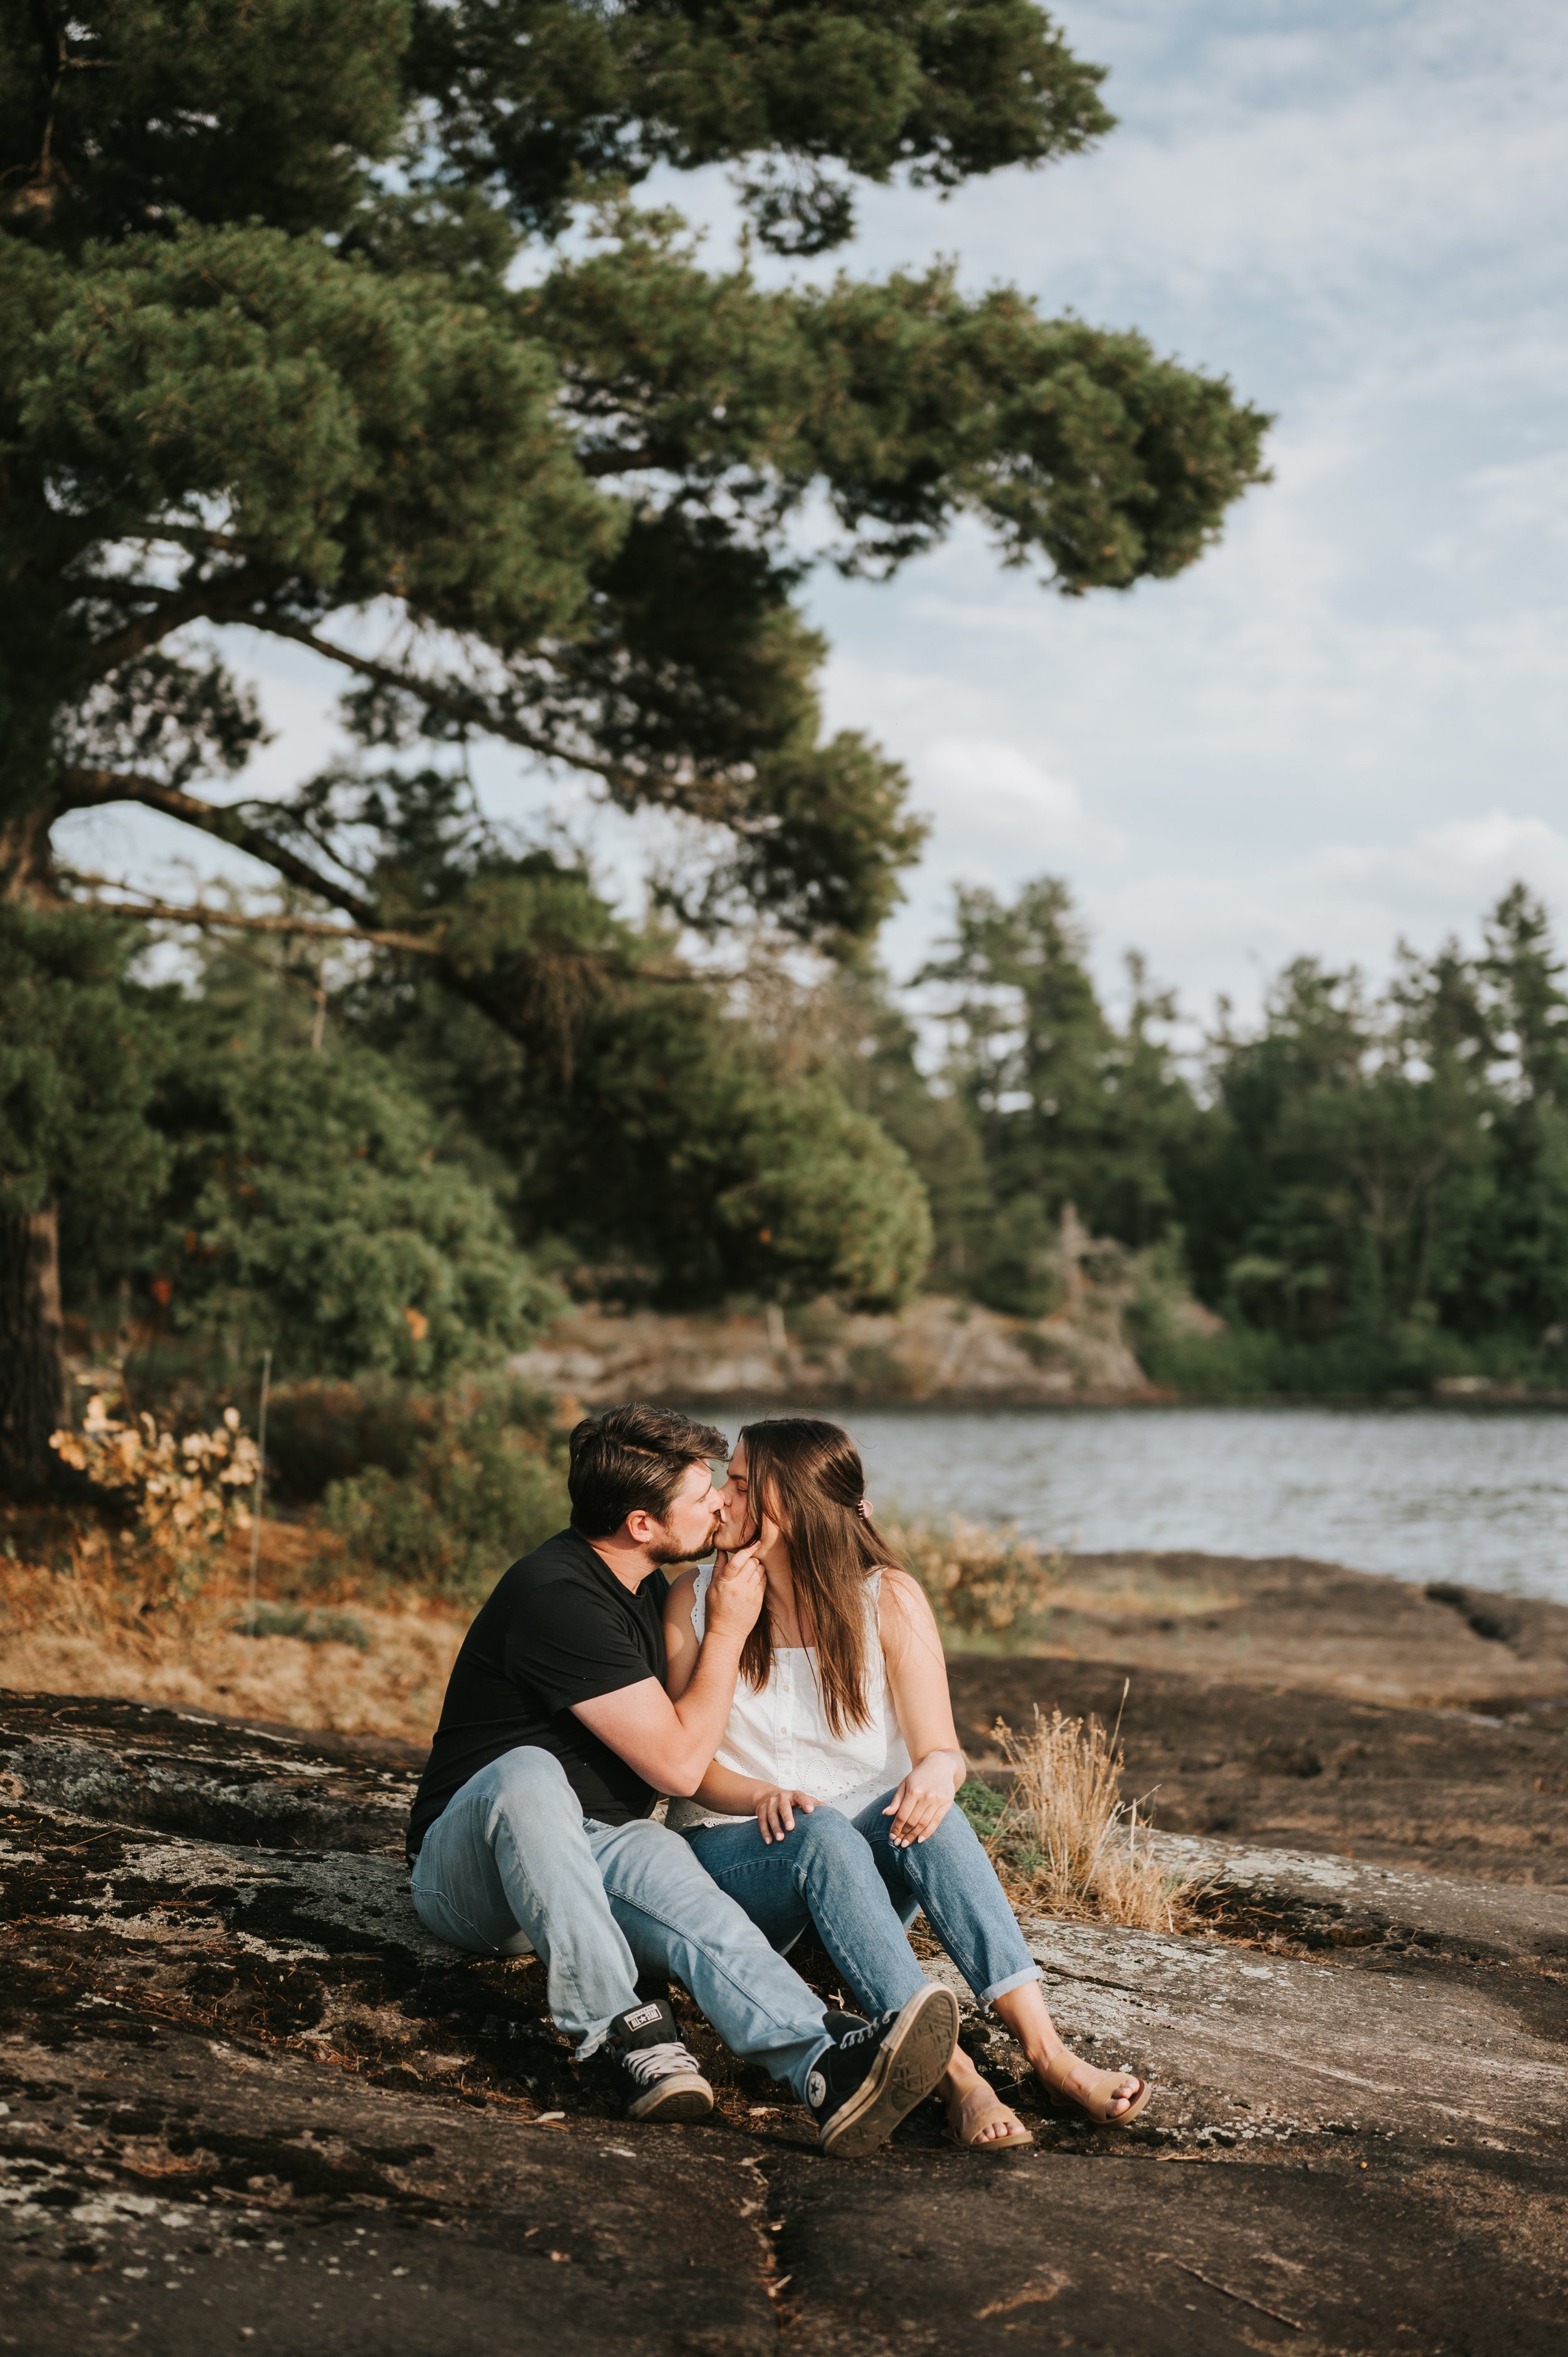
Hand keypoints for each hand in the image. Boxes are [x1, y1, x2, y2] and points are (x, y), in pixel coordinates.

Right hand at [704, 1516, 775, 1639]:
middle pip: (751, 1563)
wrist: (726, 1632)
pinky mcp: (758, 1600)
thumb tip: (722, 1550)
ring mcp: (750, 1594)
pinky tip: (754, 1579)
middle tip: (747, 1560)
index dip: (747, 1549)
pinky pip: (764, 1580)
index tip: (754, 1541)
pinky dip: (760, 1576)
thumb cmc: (715, 1609)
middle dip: (751, 1558)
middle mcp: (738, 1587)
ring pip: (760, 1570)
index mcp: (724, 1583)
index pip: (738, 1561)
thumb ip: (718, 1568)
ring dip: (757, 1566)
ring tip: (750, 1570)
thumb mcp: (712, 1588)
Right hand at [755, 1787, 818, 1844]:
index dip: (806, 1802)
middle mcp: (781, 1797)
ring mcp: (770, 1803)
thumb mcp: (802, 1800)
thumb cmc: (791, 1801)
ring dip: (775, 1827)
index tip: (810, 1810)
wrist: (767, 1795)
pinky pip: (762, 1821)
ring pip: (771, 1815)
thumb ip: (815, 1804)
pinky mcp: (761, 1809)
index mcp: (794, 1795)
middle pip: (784, 1806)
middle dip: (787, 1816)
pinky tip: (769, 1841)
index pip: (801, 1796)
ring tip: (780, 1839)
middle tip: (790, 1828)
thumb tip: (830, 1813)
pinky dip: (765, 1832)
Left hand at [883, 1753, 960, 1847]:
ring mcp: (937, 1801)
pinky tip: (920, 1840)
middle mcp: (926, 1796)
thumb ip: (897, 1800)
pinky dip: (927, 1833)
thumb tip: (886, 1813)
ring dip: (913, 1836)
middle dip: (903, 1834)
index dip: (896, 1828)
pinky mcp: (946, 1804)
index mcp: (914, 1790)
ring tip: (906, 1844)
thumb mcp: (905, 1783)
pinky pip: (936, 1823)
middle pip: (913, 1821)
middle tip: (898, 1844)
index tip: (891, 1837)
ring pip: (923, 1824)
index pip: (903, 1815)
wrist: (940, 1765)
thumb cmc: (919, 1776)